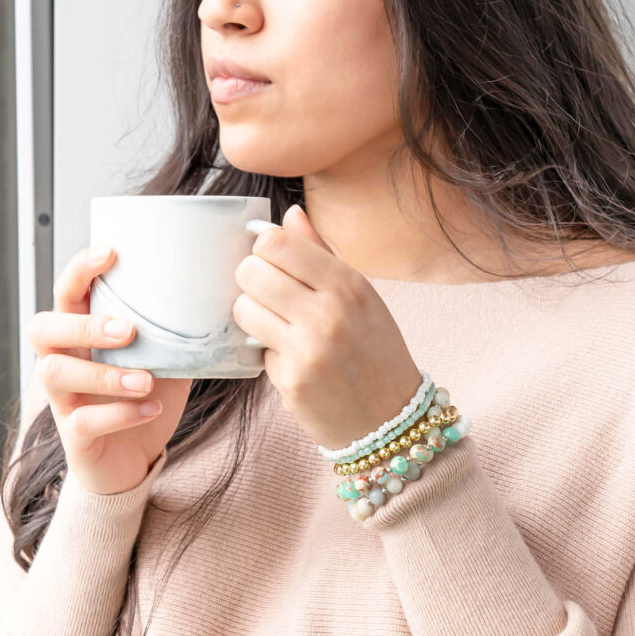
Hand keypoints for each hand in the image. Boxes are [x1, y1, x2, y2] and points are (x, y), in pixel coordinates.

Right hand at [27, 245, 191, 494]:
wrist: (133, 463)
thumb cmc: (144, 400)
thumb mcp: (164, 361)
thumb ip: (174, 333)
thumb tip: (214, 297)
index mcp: (81, 336)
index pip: (66, 294)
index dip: (79, 271)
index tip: (111, 253)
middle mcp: (62, 363)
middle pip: (43, 329)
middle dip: (84, 324)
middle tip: (129, 330)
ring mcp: (63, 401)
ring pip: (56, 374)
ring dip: (103, 374)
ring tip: (146, 379)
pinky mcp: (74, 437)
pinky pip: (83, 422)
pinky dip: (120, 413)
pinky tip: (151, 408)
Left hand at [232, 204, 421, 450]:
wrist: (391, 420)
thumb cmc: (375, 352)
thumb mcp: (361, 296)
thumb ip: (320, 254)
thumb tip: (290, 215)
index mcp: (348, 284)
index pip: (277, 243)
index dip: (264, 249)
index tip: (272, 262)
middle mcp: (328, 313)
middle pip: (251, 271)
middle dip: (252, 280)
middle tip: (268, 295)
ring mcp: (307, 350)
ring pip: (243, 308)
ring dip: (252, 315)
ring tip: (276, 326)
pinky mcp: (291, 381)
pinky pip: (255, 349)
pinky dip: (267, 351)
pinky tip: (292, 360)